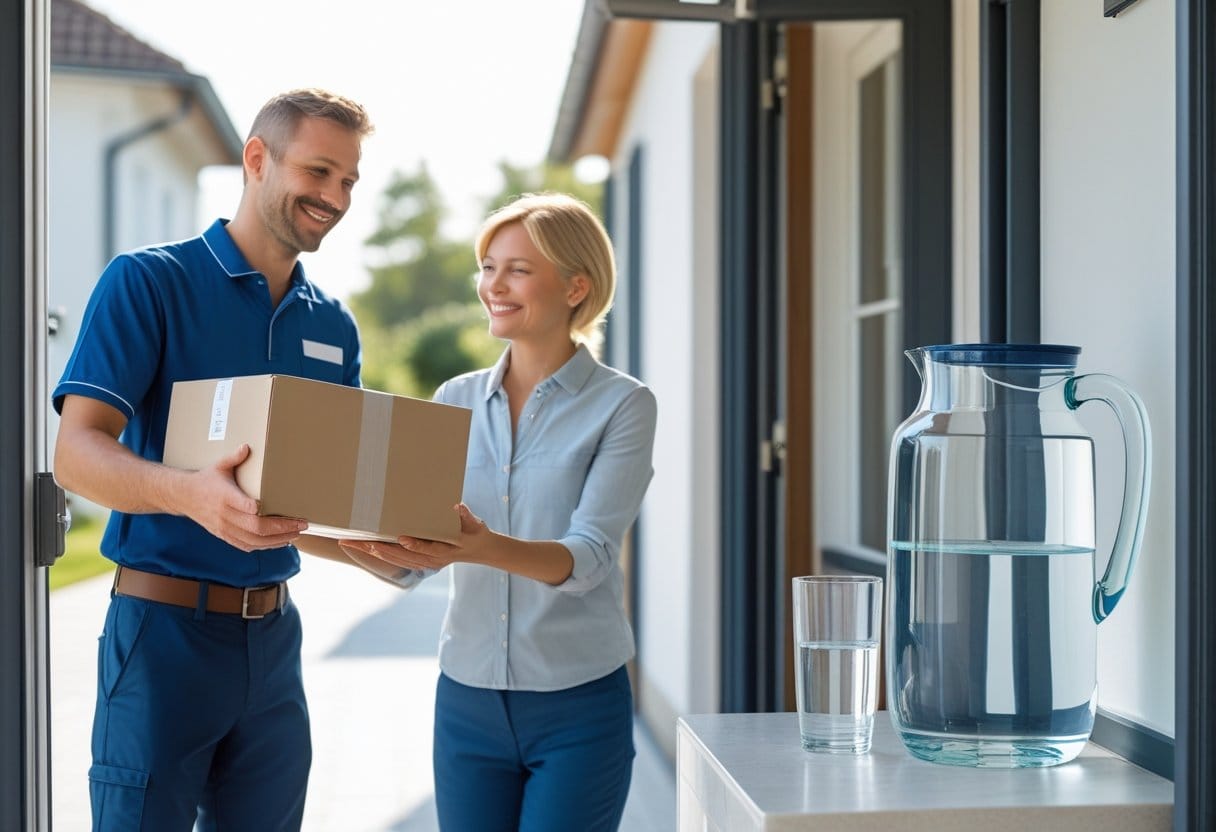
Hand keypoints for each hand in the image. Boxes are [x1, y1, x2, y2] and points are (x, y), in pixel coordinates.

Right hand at [179, 444, 305, 550]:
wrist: (183, 497)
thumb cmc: (205, 480)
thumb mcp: (218, 466)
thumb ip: (234, 457)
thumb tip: (246, 447)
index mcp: (224, 496)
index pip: (244, 506)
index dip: (260, 511)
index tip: (279, 509)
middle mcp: (225, 515)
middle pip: (256, 526)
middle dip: (282, 528)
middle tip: (301, 524)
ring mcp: (225, 528)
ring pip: (254, 540)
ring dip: (277, 540)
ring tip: (296, 535)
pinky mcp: (225, 536)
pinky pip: (247, 546)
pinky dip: (265, 546)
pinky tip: (280, 542)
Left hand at [341, 504, 493, 570]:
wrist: (479, 550)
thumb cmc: (476, 533)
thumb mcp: (476, 524)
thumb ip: (466, 516)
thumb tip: (457, 506)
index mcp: (447, 551)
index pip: (429, 550)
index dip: (416, 546)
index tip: (402, 539)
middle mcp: (433, 560)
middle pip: (403, 557)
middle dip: (381, 550)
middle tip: (360, 542)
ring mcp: (425, 563)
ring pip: (396, 560)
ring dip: (374, 552)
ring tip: (353, 544)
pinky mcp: (419, 561)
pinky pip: (396, 560)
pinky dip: (380, 553)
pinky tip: (365, 547)